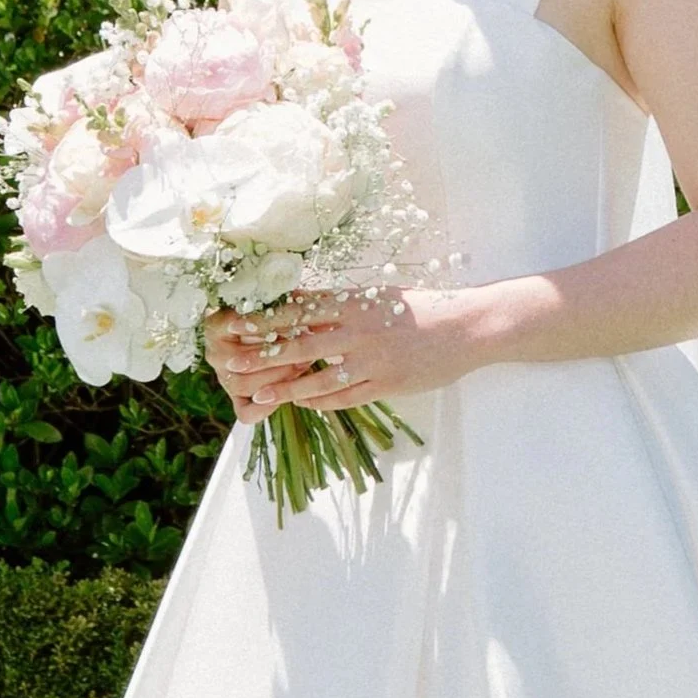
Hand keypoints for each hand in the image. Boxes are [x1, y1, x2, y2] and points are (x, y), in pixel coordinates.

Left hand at [204, 286, 487, 419]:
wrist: (465, 328)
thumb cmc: (420, 308)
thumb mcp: (377, 295)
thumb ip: (341, 302)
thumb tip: (299, 303)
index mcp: (354, 303)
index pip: (299, 310)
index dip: (265, 319)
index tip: (236, 324)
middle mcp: (358, 330)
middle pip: (299, 343)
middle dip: (262, 354)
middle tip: (232, 363)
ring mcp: (372, 361)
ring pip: (318, 377)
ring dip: (285, 386)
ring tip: (259, 393)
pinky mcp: (386, 384)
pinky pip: (344, 397)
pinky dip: (320, 400)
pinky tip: (301, 402)